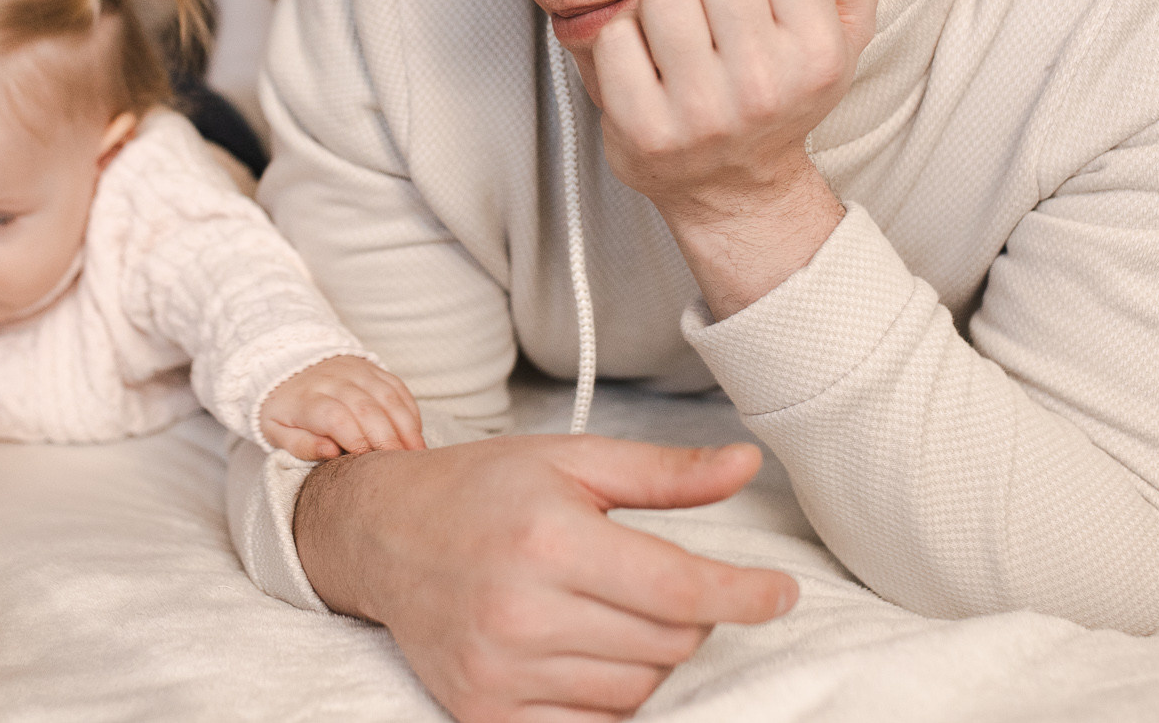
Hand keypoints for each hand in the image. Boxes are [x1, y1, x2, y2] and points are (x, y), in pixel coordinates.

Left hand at [260, 356, 426, 459]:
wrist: (288, 367)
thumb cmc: (285, 410)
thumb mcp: (276, 432)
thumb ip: (300, 445)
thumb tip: (330, 453)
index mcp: (307, 399)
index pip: (336, 417)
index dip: (355, 439)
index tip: (367, 463)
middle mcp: (334, 381)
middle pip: (367, 408)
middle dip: (386, 439)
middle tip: (398, 466)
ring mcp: (356, 371)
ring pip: (387, 397)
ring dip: (405, 427)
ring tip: (415, 454)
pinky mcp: (372, 369)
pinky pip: (397, 388)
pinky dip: (409, 411)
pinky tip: (415, 433)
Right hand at [295, 435, 793, 721]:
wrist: (380, 534)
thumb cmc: (482, 490)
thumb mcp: (573, 461)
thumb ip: (666, 473)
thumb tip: (747, 465)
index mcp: (551, 538)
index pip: (681, 588)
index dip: (745, 594)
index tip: (779, 592)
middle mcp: (523, 610)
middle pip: (669, 645)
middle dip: (687, 615)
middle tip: (656, 581)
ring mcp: (500, 671)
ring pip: (637, 692)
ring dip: (649, 658)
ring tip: (611, 611)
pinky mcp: (484, 713)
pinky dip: (608, 699)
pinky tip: (588, 654)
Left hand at [590, 0, 890, 317]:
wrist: (733, 190)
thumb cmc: (783, 92)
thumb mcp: (842, 30)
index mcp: (819, 52)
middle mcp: (766, 84)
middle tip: (709, 10)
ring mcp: (702, 111)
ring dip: (659, 6)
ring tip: (677, 37)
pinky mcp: (643, 130)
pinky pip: (614, 37)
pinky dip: (621, 43)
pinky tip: (645, 67)